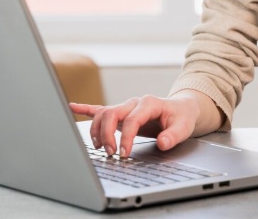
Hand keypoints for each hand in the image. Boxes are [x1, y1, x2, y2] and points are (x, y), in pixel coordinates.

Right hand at [69, 93, 201, 158]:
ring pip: (103, 113)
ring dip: (97, 130)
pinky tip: (73, 107)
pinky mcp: (120, 113)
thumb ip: (173, 135)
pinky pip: (100, 109)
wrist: (181, 109)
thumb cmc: (181, 117)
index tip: (125, 154)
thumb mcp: (184, 127)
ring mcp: (125, 107)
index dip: (126, 138)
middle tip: (111, 153)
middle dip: (107, 134)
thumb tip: (162, 142)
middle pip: (111, 113)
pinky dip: (85, 109)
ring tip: (101, 148)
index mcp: (148, 103)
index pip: (131, 120)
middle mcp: (133, 103)